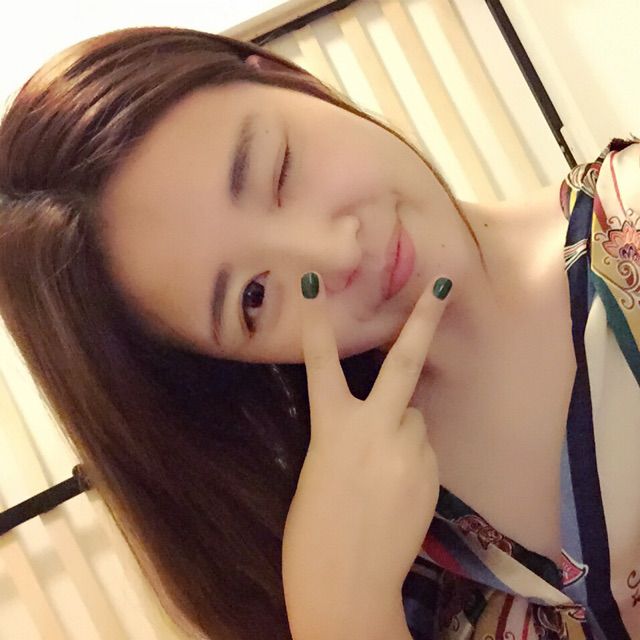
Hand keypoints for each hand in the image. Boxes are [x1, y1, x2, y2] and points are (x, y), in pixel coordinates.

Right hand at [282, 273, 451, 638]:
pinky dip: (411, 457)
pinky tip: (397, 490)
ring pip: (414, 417)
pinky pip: (422, 448)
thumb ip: (352, 436)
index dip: (316, 323)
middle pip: (404, 365)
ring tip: (383, 470)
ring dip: (403, 428)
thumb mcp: (322, 472)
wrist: (348, 587)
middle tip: (443, 286)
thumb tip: (387, 419)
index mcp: (333, 430)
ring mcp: (410, 451)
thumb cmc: (314, 533)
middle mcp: (376, 430)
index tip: (314, 284)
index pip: (320, 364)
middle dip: (423, 320)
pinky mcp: (432, 474)